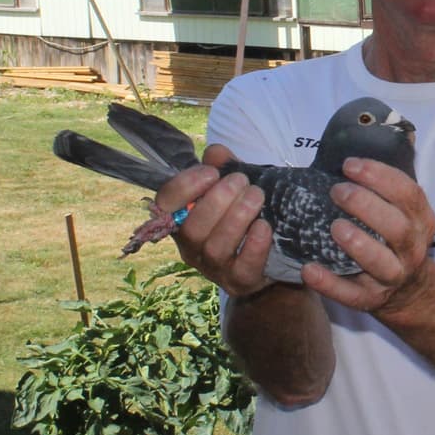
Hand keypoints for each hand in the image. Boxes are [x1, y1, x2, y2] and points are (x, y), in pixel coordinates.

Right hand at [167, 144, 273, 297]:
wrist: (269, 253)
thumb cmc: (242, 214)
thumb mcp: (234, 186)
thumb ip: (224, 167)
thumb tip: (215, 152)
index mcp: (181, 221)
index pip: (165, 205)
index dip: (184, 187)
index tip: (211, 172)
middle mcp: (191, 247)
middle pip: (192, 229)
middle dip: (217, 201)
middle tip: (241, 181)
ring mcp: (214, 268)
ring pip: (215, 247)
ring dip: (237, 218)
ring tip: (257, 196)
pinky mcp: (239, 282)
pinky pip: (243, 267)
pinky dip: (254, 245)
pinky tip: (264, 226)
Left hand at [302, 156, 434, 315]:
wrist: (409, 290)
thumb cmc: (394, 237)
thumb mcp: (402, 211)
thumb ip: (384, 187)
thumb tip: (354, 148)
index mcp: (420, 220)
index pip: (408, 194)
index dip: (380, 176)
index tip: (349, 165)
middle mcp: (412, 248)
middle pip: (397, 226)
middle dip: (367, 206)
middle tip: (337, 191)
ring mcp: (394, 276)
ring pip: (381, 263)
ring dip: (358, 244)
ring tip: (334, 227)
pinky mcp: (372, 300)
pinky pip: (352, 295)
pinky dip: (330, 284)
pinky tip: (308, 270)